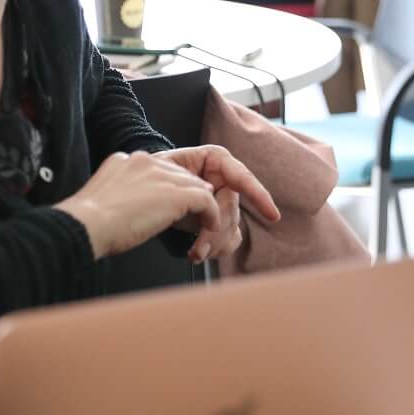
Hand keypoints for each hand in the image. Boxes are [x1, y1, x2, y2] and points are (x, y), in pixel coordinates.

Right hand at [56, 151, 222, 259]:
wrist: (86, 225)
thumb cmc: (88, 222)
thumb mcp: (104, 197)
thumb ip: (121, 191)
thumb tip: (133, 203)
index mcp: (126, 160)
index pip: (159, 169)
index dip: (169, 186)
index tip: (172, 203)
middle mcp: (145, 161)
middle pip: (180, 175)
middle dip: (189, 193)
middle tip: (196, 213)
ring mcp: (161, 176)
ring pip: (195, 185)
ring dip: (202, 205)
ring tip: (206, 221)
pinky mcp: (176, 194)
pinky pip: (205, 201)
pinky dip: (211, 214)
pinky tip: (210, 226)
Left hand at [153, 145, 281, 261]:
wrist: (142, 192)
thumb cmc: (153, 174)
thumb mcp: (163, 169)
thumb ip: (186, 179)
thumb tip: (206, 193)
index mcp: (215, 161)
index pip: (242, 177)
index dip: (258, 195)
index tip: (271, 215)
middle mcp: (224, 181)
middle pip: (231, 208)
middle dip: (216, 230)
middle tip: (199, 248)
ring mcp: (223, 203)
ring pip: (231, 227)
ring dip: (214, 244)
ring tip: (195, 253)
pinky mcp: (220, 222)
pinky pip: (230, 239)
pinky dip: (217, 249)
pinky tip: (199, 252)